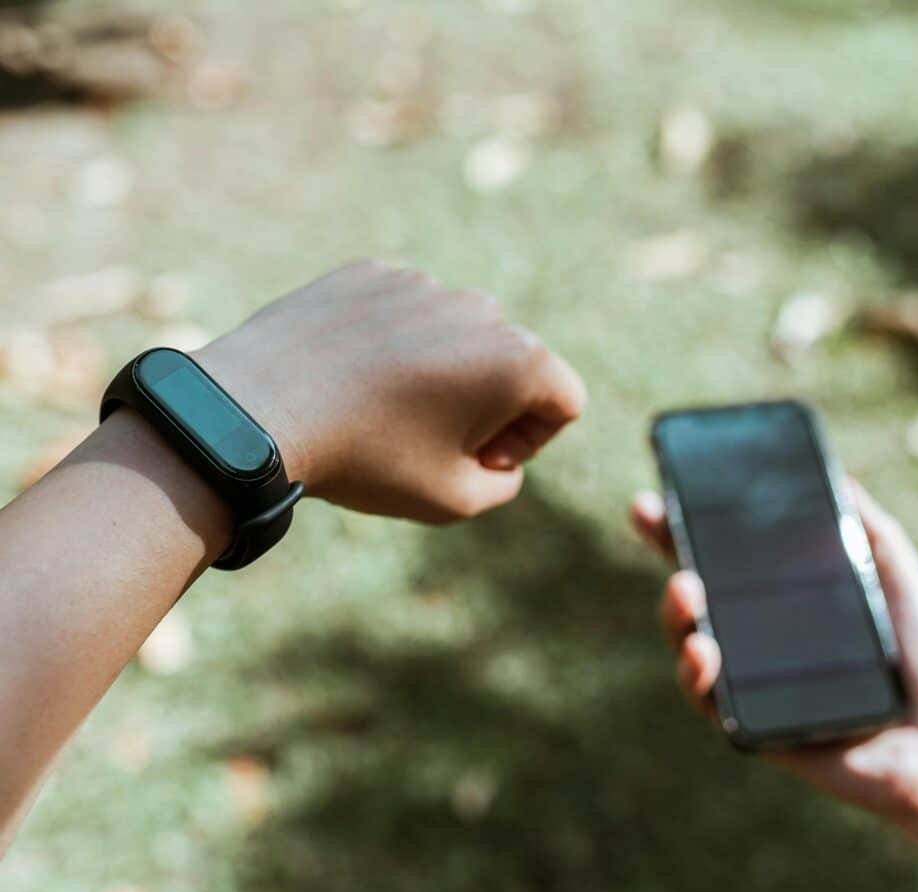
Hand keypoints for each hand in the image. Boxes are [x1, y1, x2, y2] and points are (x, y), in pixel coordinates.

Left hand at [197, 262, 585, 521]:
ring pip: (458, 335)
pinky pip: (408, 311)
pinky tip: (354, 377)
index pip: (565, 400)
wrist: (260, 410)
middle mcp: (481, 308)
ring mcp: (424, 283)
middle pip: (514, 363)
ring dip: (444, 372)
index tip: (479, 458)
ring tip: (387, 408)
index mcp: (518, 360)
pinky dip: (397, 344)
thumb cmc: (367, 460)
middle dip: (489, 405)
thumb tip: (502, 460)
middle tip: (433, 441)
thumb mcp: (453, 501)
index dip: (532, 440)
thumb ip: (505, 484)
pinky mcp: (373, 272)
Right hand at [631, 483, 917, 828]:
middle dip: (665, 553)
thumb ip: (871, 531)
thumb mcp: (903, 582)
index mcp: (785, 605)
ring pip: (687, 642)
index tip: (653, 498)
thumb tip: (839, 479)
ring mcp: (751, 683)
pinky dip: (695, 674)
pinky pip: (705, 699)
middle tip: (649, 519)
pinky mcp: (750, 727)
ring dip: (673, 613)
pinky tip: (705, 652)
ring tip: (685, 590)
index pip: (724, 560)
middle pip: (694, 594)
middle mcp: (759, 640)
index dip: (683, 529)